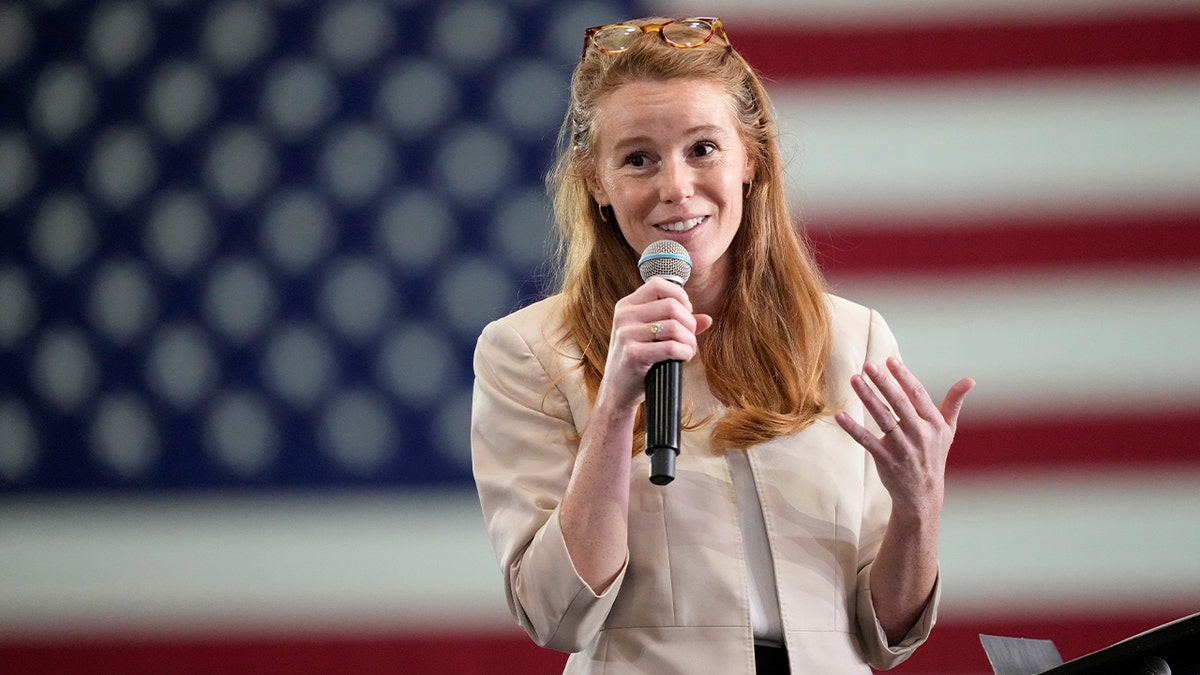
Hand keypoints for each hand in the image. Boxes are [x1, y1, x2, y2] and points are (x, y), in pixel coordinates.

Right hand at [597, 277, 713, 410]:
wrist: (617, 392)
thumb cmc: (638, 361)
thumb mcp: (652, 337)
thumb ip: (677, 323)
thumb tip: (707, 319)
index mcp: (626, 306)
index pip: (658, 284)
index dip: (679, 296)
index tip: (685, 313)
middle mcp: (624, 316)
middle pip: (672, 305)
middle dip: (690, 323)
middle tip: (689, 338)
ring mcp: (626, 335)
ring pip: (675, 326)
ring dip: (690, 340)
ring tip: (687, 350)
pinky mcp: (634, 355)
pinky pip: (672, 347)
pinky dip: (685, 353)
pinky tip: (683, 358)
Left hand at [835, 357, 973, 514]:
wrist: (923, 495)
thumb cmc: (933, 456)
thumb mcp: (948, 431)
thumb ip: (954, 403)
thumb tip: (970, 380)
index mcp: (934, 424)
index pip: (918, 394)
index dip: (904, 376)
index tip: (890, 359)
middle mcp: (919, 434)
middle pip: (899, 403)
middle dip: (884, 382)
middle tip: (869, 365)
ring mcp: (902, 447)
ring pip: (882, 418)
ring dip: (867, 398)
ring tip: (854, 379)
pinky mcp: (886, 459)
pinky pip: (867, 441)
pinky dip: (853, 428)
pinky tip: (840, 415)